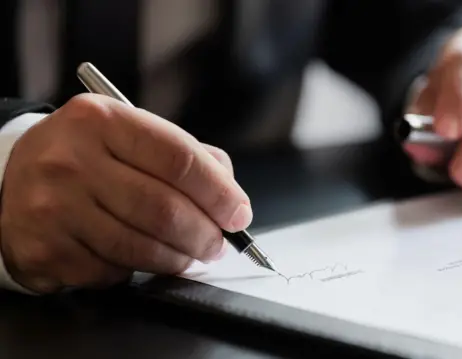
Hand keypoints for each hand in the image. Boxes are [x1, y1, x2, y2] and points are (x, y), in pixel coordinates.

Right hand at [0, 94, 250, 292]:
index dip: (219, 192)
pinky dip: (137, 271)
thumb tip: (230, 197)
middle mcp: (71, 161)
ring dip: (178, 259)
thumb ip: (184, 156)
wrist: (10, 179)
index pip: (180, 158)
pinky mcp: (45, 249)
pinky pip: (113, 272)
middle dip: (205, 234)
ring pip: (142, 247)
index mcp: (102, 121)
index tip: (238, 213)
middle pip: (164, 209)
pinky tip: (138, 258)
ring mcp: (53, 208)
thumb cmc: (86, 157)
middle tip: (218, 243)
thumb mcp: (128, 135)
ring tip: (189, 255)